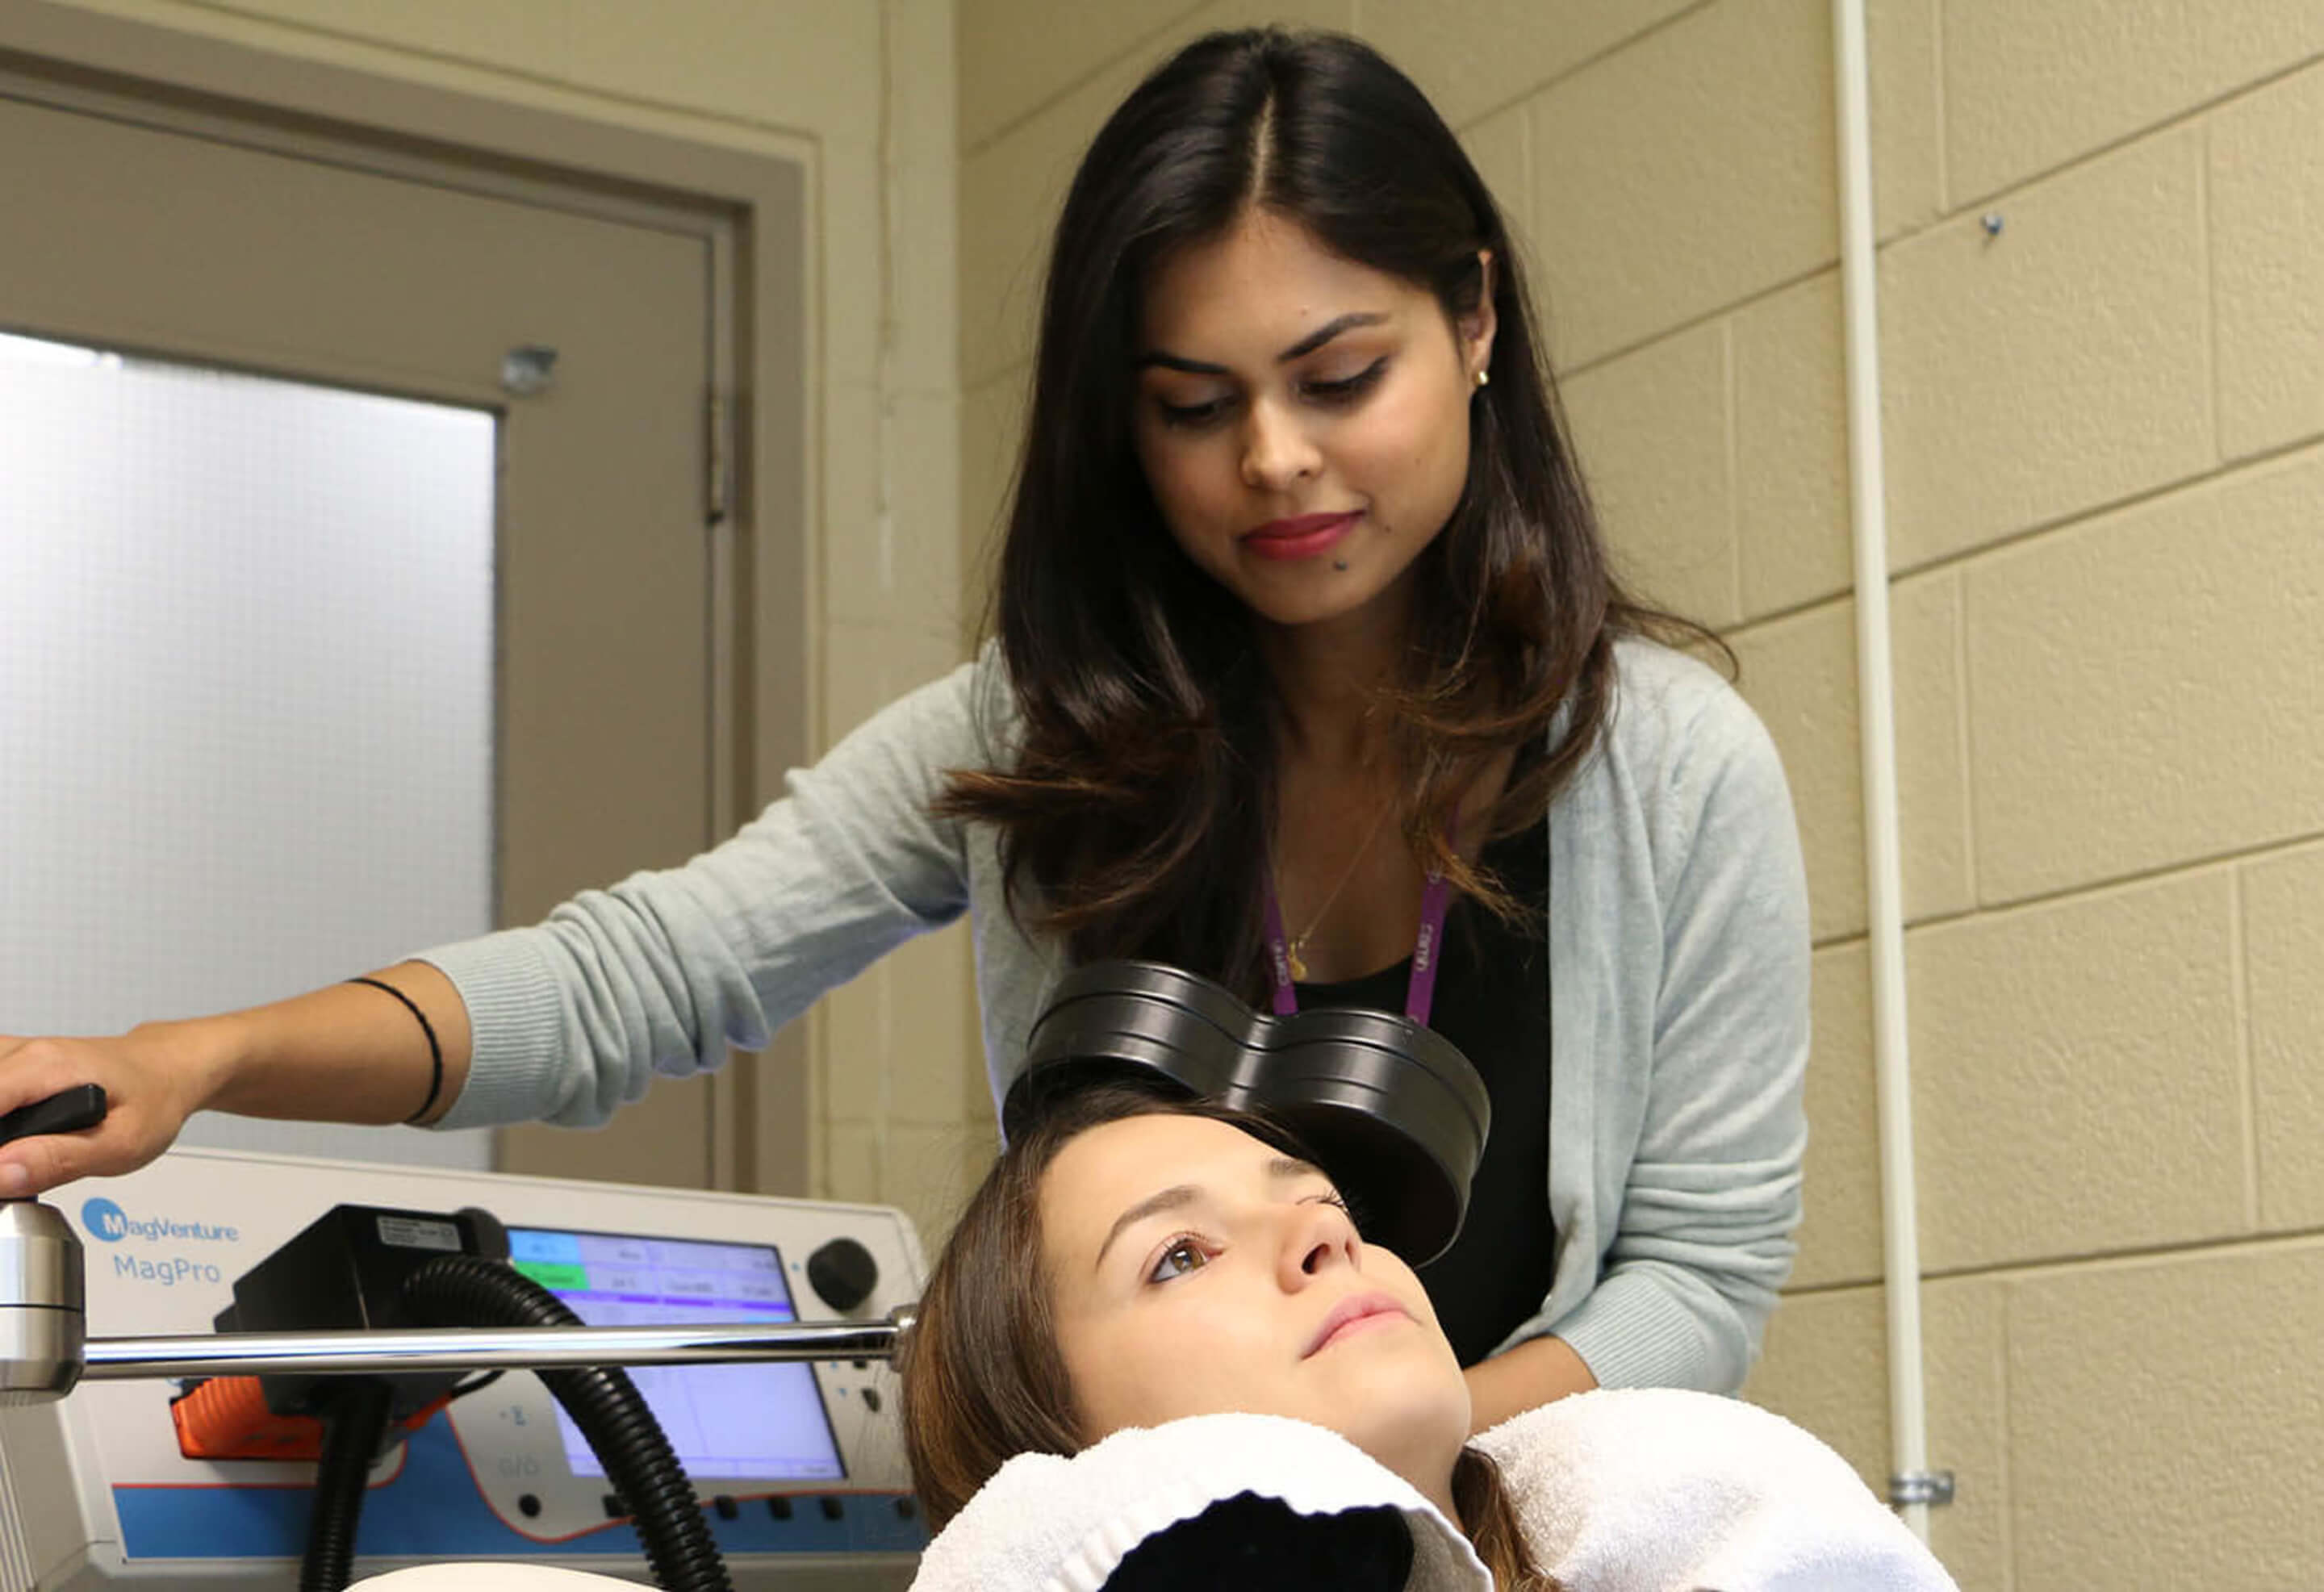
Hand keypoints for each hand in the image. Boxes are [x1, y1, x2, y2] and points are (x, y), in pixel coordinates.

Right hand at [0, 1024, 227, 1195]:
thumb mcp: (121, 1143)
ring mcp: (14, 1054)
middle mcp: (23, 1052)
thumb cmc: (154, 1099)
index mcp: (45, 1067)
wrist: (169, 1070)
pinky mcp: (9, 1064)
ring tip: (15, 1159)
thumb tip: (0, 1175)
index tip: (2, 1174)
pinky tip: (11, 1137)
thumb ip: (58, 1160)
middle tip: (13, 1173)